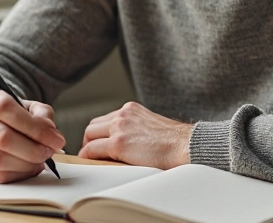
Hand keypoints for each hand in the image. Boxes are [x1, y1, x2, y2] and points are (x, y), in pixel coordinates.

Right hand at [0, 90, 65, 182]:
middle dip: (34, 150)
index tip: (57, 140)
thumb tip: (52, 135)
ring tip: (40, 161)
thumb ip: (44, 117)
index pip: (8, 110)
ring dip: (27, 164)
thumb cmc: (17, 117)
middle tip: (49, 152)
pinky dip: (19, 175)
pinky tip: (28, 168)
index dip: (35, 128)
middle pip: (3, 139)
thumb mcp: (32, 108)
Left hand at [78, 101, 192, 169]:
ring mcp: (119, 128)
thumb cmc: (174, 142)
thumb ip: (136, 128)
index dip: (100, 133)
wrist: (185, 146)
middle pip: (93, 125)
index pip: (106, 119)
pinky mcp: (118, 144)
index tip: (100, 144)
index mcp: (131, 109)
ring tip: (92, 159)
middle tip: (92, 153)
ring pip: (89, 135)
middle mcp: (123, 114)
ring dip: (88, 148)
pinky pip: (92, 150)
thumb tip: (127, 142)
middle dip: (90, 140)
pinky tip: (91, 163)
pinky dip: (87, 157)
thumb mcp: (151, 125)